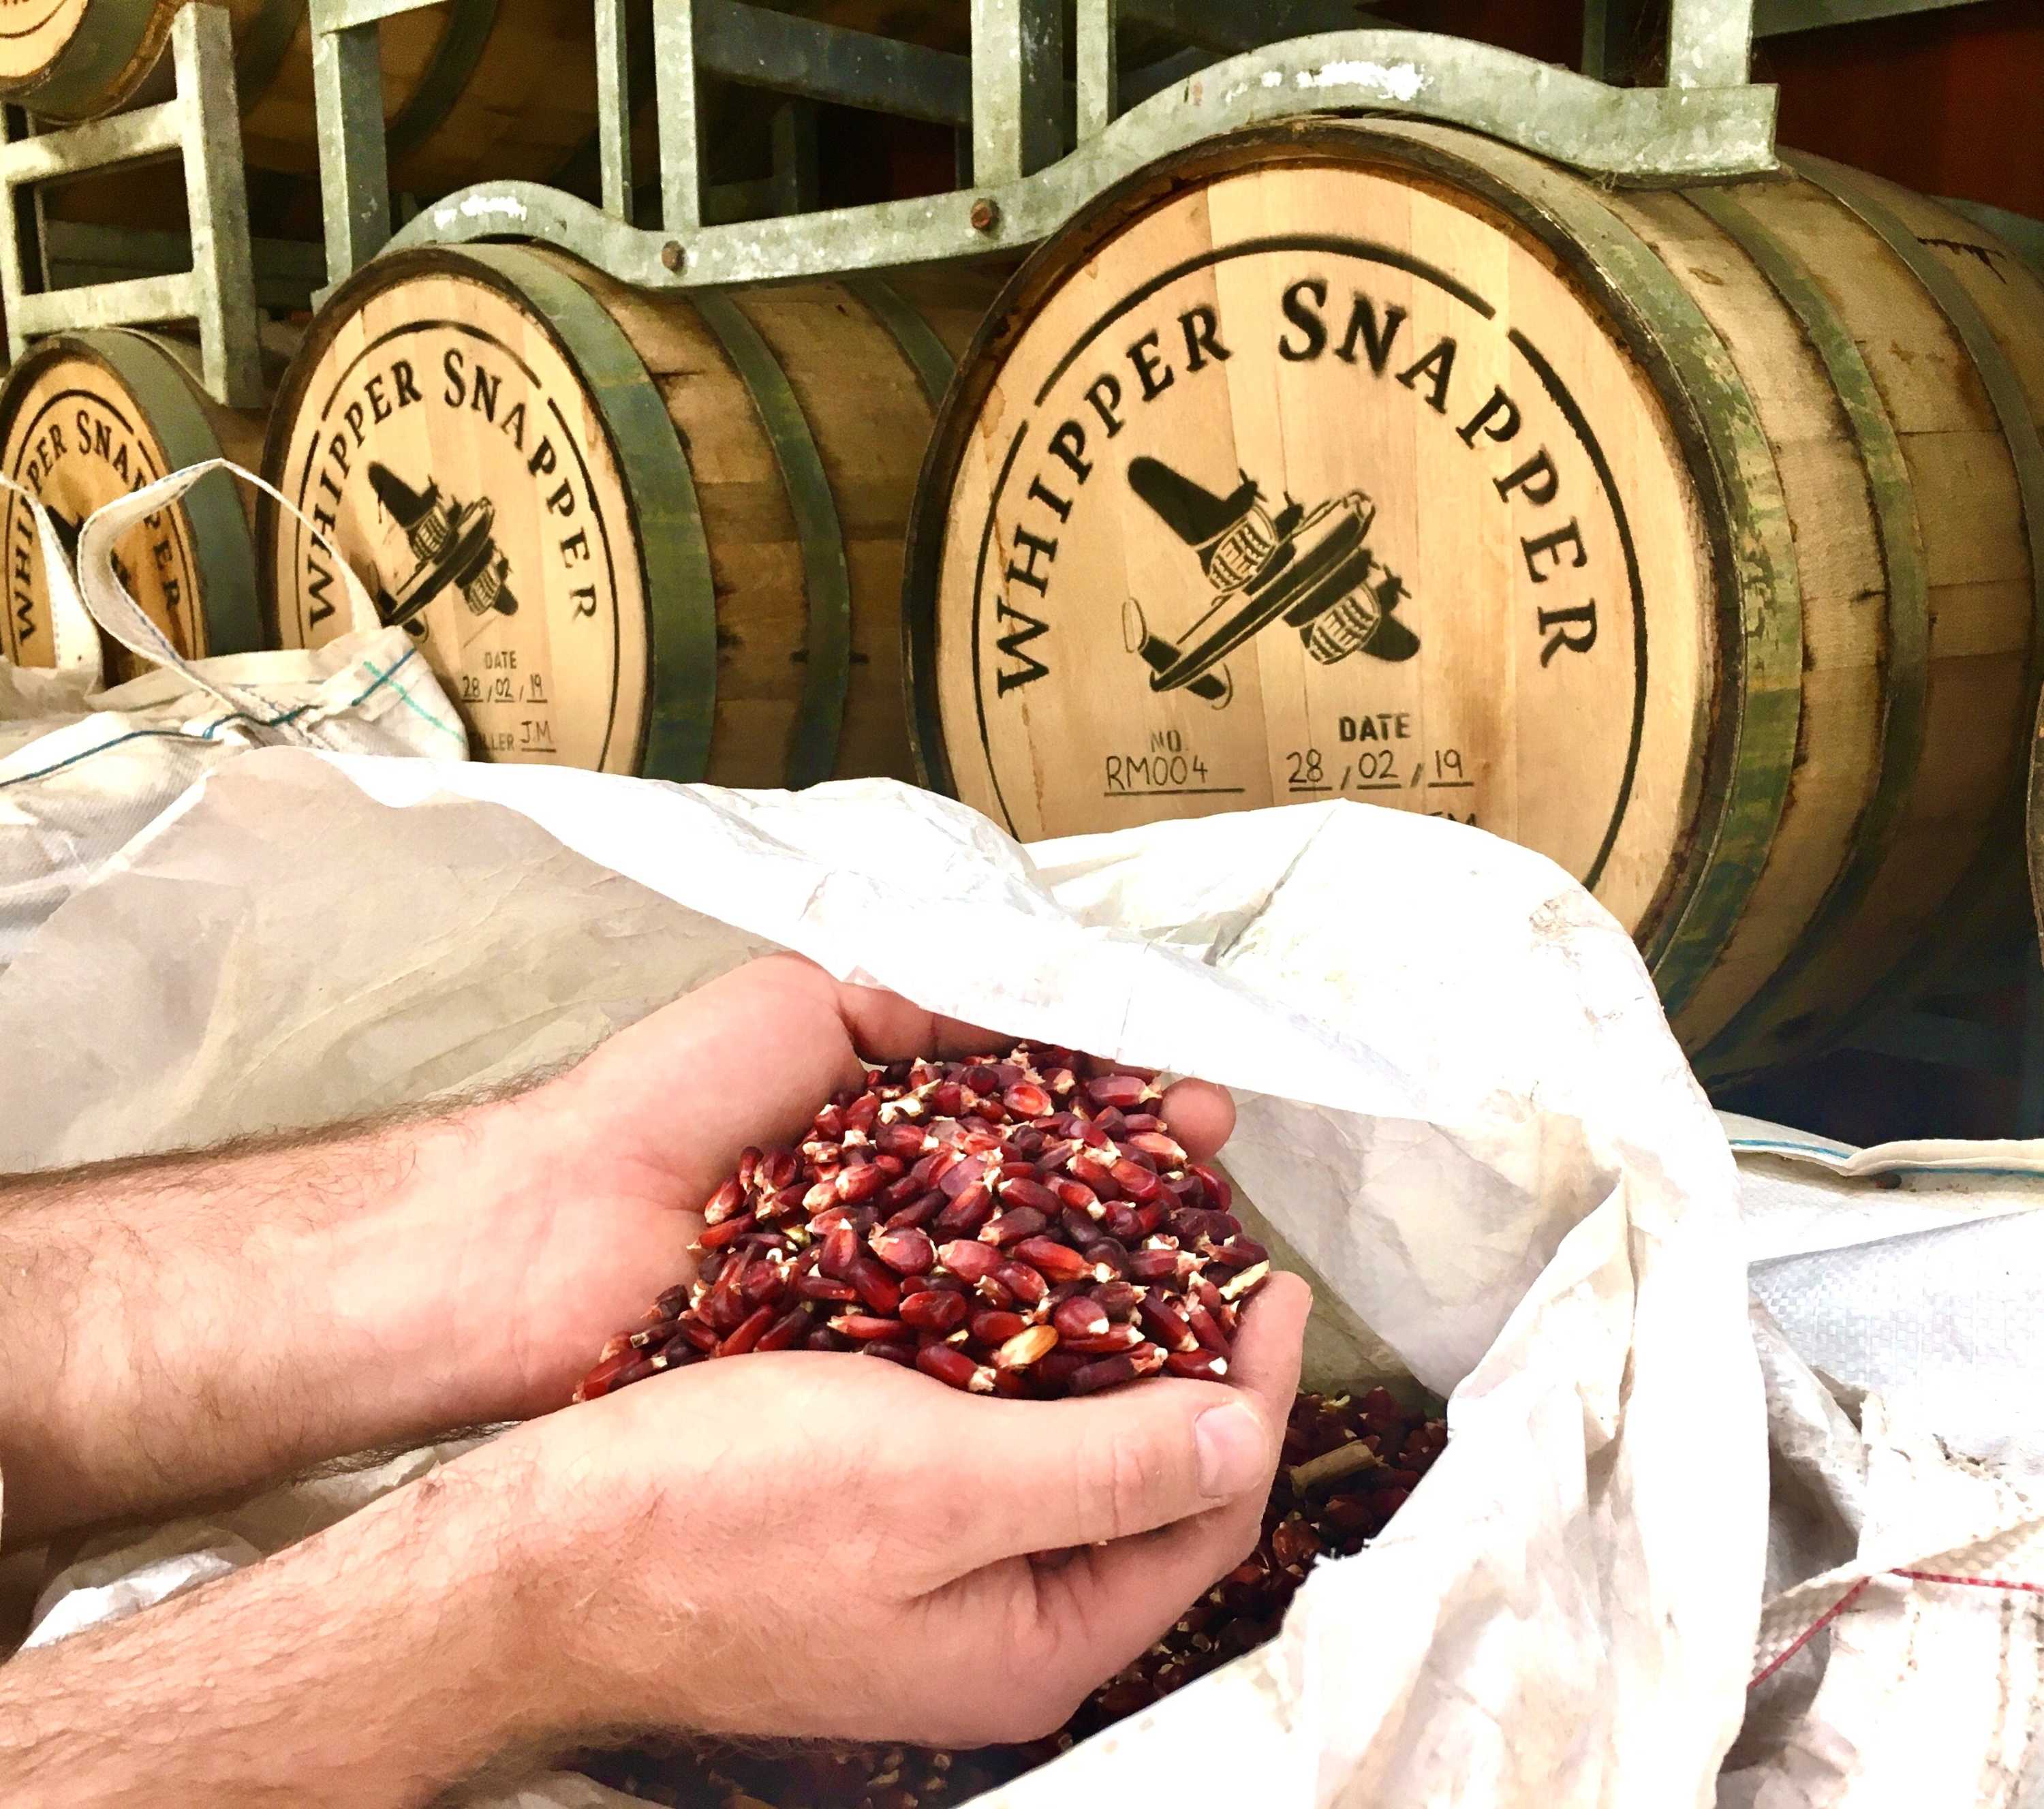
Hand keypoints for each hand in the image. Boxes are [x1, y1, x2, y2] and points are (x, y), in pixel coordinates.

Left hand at [472, 954, 1237, 1416]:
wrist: (534, 1243)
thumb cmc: (662, 1106)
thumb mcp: (800, 1002)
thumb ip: (919, 996)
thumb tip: (1042, 995)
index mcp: (887, 1116)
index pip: (1034, 1102)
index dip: (1116, 1099)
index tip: (1193, 1099)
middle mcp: (899, 1208)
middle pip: (1046, 1198)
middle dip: (1136, 1184)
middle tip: (1220, 1179)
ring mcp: (882, 1297)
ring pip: (1020, 1285)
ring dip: (1107, 1271)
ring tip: (1197, 1261)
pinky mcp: (859, 1377)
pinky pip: (962, 1364)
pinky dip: (1035, 1353)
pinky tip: (1113, 1347)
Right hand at [503, 1271, 1310, 1747]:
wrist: (535, 1551)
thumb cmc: (718, 1518)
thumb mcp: (933, 1485)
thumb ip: (1105, 1467)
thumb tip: (1252, 1434)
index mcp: (1036, 1638)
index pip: (1206, 1508)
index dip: (1254, 1386)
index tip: (1268, 1276)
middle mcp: (998, 1616)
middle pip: (1147, 1480)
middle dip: (1189, 1357)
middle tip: (1203, 1238)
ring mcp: (934, 1572)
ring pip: (1066, 1447)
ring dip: (1105, 1343)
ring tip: (1127, 1233)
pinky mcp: (875, 1521)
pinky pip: (983, 1433)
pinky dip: (1014, 1354)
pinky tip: (1008, 1275)